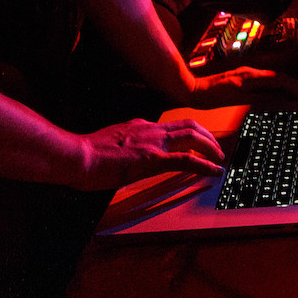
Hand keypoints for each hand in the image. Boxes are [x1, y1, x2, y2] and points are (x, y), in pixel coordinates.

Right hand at [74, 117, 224, 190]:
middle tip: (216, 148)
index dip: (189, 132)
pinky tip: (215, 171)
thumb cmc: (87, 155)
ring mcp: (153, 143)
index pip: (172, 126)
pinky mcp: (152, 159)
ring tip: (219, 158)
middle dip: (206, 136)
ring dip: (210, 147)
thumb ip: (126, 147)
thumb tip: (130, 158)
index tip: (197, 141)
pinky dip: (205, 165)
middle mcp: (151, 129)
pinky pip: (187, 160)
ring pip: (192, 137)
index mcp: (141, 126)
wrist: (77, 156)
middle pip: (189, 126)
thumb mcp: (112, 145)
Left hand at [188, 66, 297, 106]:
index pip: (280, 80)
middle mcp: (252, 73)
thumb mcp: (235, 98)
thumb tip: (278, 98)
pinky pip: (268, 83)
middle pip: (281, 78)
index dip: (296, 88)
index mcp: (251, 76)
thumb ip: (257, 97)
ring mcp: (249, 75)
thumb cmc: (211, 95)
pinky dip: (279, 89)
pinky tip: (283, 97)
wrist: (194, 90)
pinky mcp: (245, 80)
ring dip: (290, 88)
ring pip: (275, 80)